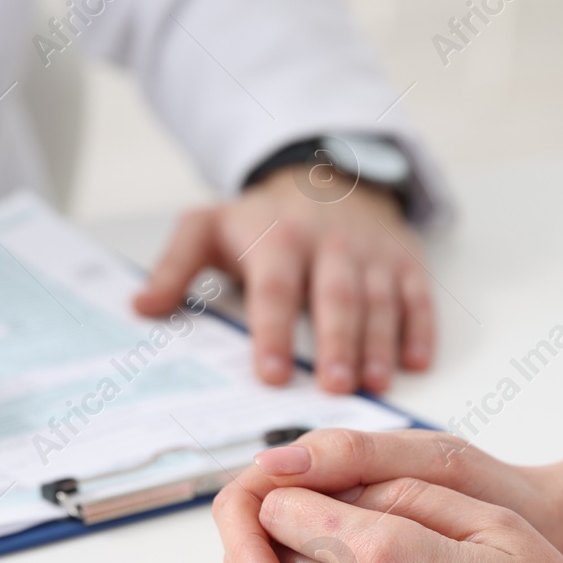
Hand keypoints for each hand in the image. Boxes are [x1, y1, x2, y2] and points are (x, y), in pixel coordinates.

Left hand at [134, 166, 433, 394]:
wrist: (324, 175)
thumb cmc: (262, 218)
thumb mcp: (206, 227)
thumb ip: (174, 267)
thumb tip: (141, 308)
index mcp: (278, 239)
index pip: (275, 288)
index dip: (272, 331)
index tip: (270, 374)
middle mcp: (329, 245)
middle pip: (335, 296)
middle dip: (336, 341)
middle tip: (334, 387)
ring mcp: (371, 254)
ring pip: (378, 300)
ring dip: (378, 343)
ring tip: (374, 384)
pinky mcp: (404, 262)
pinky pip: (417, 295)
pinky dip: (421, 328)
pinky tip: (417, 362)